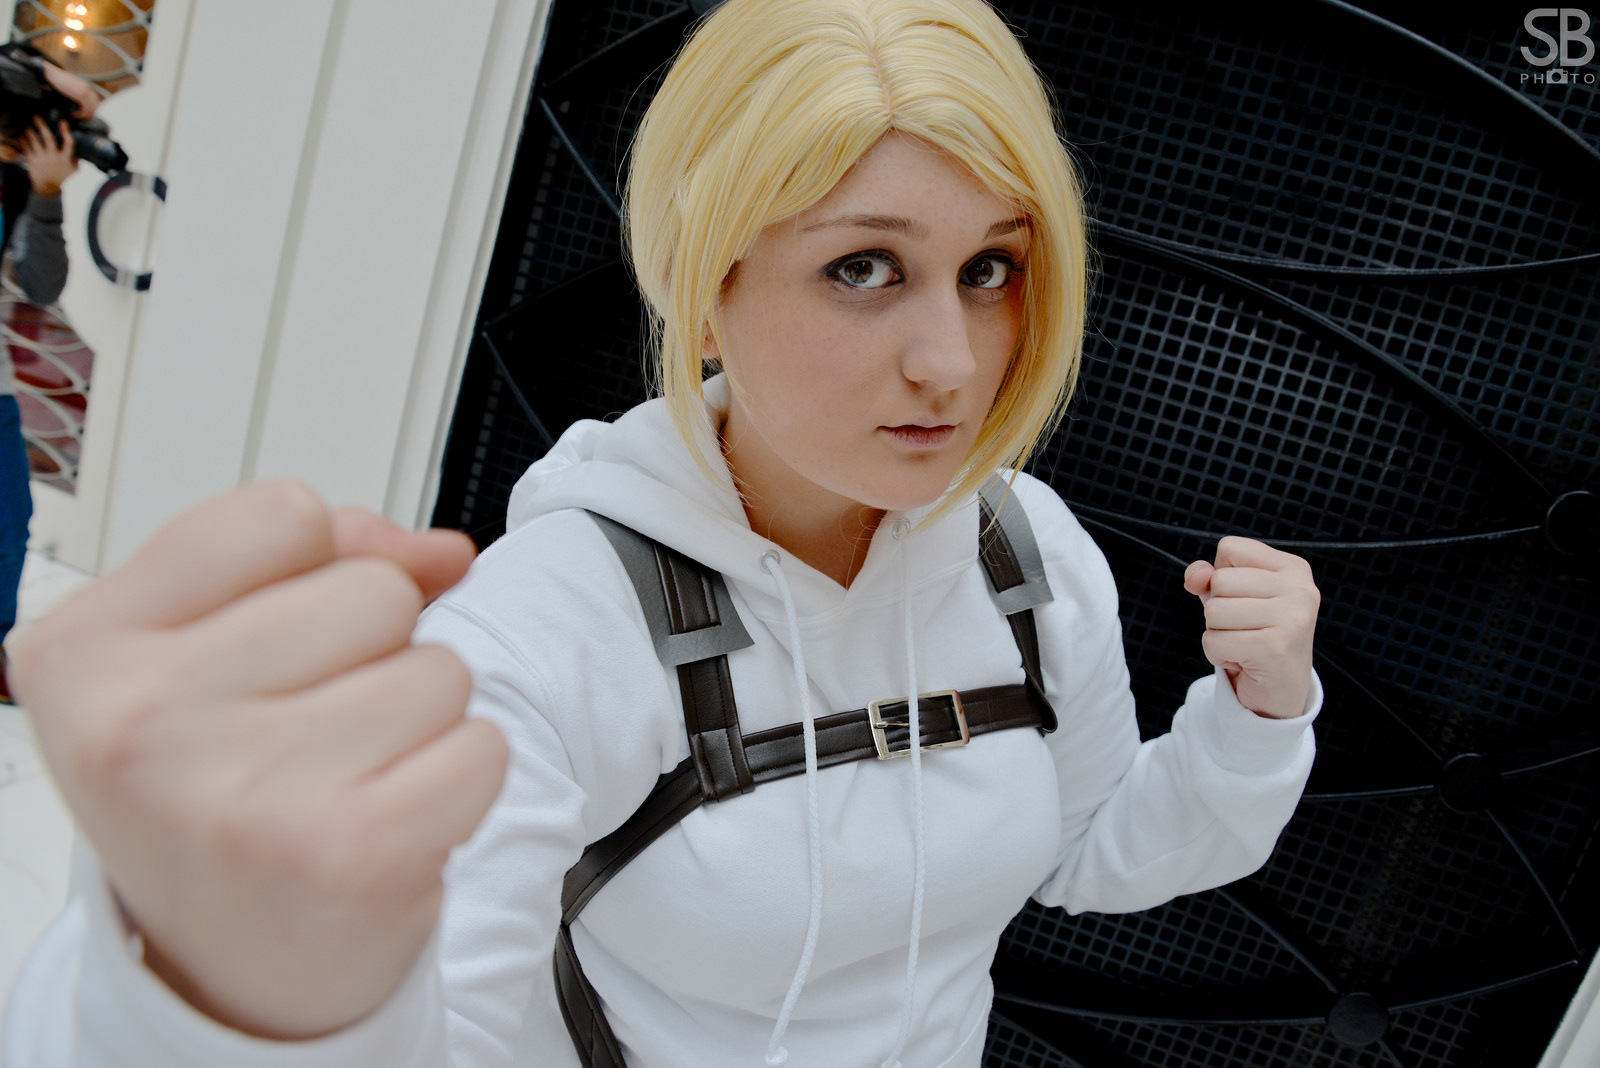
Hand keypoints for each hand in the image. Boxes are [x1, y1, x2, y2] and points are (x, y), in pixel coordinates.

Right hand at [11, 481, 508, 1038]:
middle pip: (376, 590)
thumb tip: (444, 553)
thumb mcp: (209, 656)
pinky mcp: (351, 854)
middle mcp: (147, 721)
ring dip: (419, 722)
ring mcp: (249, 793)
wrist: (230, 970)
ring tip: (347, 781)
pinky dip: (459, 780)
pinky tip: (390, 819)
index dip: (318, 568)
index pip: (285, 515)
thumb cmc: (221, 796)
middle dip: (375, 652)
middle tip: (312, 734)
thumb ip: (324, 564)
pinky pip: (482, 747)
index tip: (278, 640)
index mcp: (91, 648)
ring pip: (439, 669)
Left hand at [19, 117, 76, 195]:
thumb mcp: (74, 170)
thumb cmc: (62, 179)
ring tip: (27, 125)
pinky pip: (26, 148)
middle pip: (48, 138)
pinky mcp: (32, 162)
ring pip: (34, 142)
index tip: (63, 122)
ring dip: (30, 131)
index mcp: (66, 159)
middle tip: (36, 117)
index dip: (66, 131)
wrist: (49, 189)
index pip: (69, 143)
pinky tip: (22, 136)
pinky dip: (23, 141)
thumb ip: (75, 158)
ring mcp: (42, 160)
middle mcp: (54, 158)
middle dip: (42, 126)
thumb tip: (79, 148)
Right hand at [40, 61, 99, 118]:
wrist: (50, 73)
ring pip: (93, 108)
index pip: (95, 101)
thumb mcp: (68, 89)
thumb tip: (76, 105)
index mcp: (85, 86)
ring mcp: (85, 90)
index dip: (91, 110)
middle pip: (96, 106)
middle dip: (90, 113)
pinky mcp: (81, 93)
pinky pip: (87, 108)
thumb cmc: (56, 81)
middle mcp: (87, 88)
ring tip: (77, 115)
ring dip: (86, 114)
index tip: (84, 115)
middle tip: (81, 117)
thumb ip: (74, 96)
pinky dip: (81, 113)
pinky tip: (74, 114)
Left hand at [1183, 537, 1319, 719]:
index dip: (1222, 576)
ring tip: (1244, 642)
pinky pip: (1214, 640)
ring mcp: (1291, 618)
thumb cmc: (1255, 634)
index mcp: (1292, 568)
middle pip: (1220, 580)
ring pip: (1214, 611)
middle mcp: (1299, 589)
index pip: (1230, 548)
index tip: (1245, 599)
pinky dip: (1218, 654)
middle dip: (1218, 609)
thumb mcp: (1230, 597)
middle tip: (1245, 628)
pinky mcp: (1274, 647)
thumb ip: (1207, 577)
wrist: (1280, 689)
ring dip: (1217, 633)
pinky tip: (1243, 659)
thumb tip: (1195, 577)